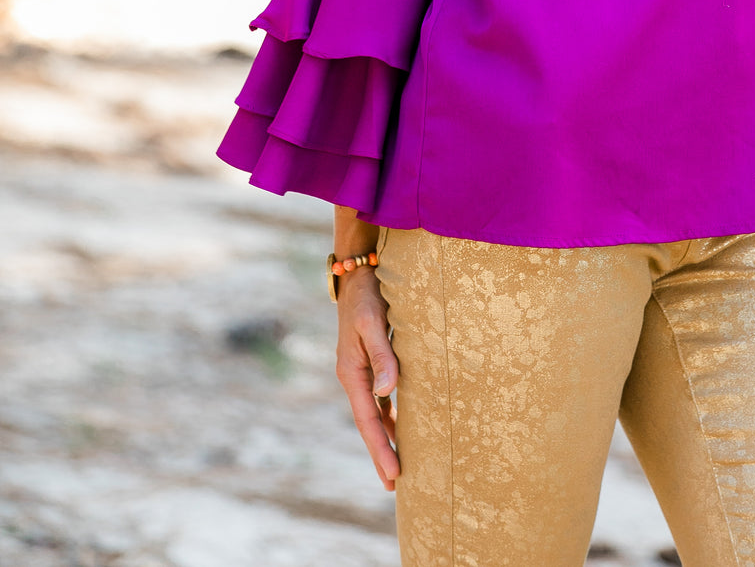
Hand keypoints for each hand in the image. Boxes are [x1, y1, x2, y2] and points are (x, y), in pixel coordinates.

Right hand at [334, 266, 400, 489]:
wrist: (358, 272)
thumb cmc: (368, 295)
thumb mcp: (373, 322)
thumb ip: (382, 356)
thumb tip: (387, 391)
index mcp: (351, 372)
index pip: (368, 420)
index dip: (381, 449)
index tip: (394, 475)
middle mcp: (354, 376)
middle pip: (369, 423)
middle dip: (381, 453)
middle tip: (395, 486)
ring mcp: (361, 371)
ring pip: (375, 413)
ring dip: (385, 438)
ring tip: (399, 466)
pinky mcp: (370, 363)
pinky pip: (380, 399)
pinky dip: (389, 416)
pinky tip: (401, 427)